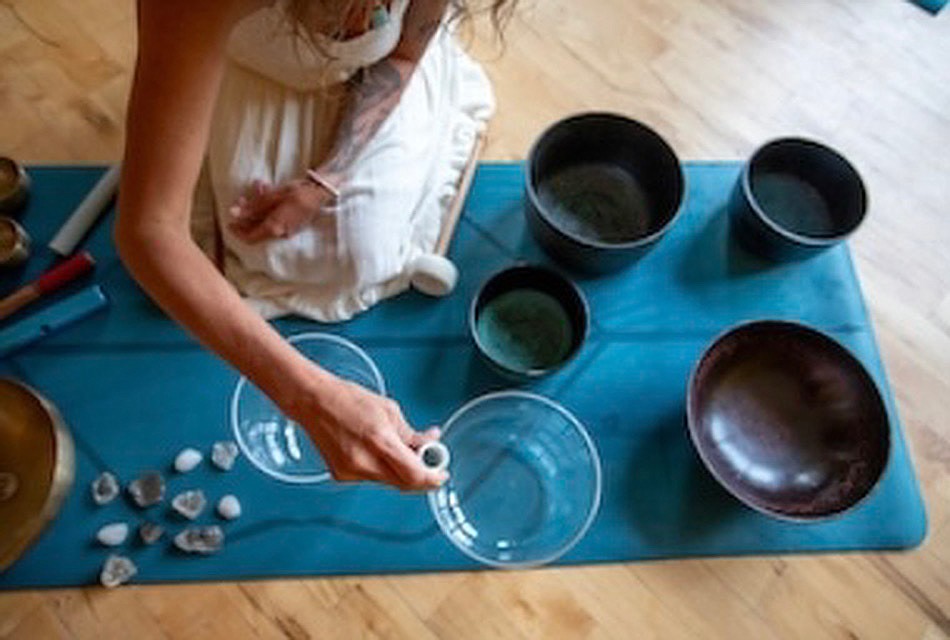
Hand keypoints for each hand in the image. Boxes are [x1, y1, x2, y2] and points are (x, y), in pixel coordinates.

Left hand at [228, 178, 332, 243]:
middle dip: (247, 214)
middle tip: (242, 199)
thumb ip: (253, 206)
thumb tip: (234, 212)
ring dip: (258, 206)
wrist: (322, 192)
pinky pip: (275, 218)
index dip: (237, 232)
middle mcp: (280, 233)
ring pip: (266, 221)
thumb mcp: (273, 197)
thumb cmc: (298, 193)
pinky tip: (268, 191)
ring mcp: (287, 229)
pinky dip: (269, 207)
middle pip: (257, 229)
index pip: (250, 238)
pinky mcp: (292, 223)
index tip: (230, 222)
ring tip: (258, 187)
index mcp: (274, 228)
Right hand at [292, 375, 447, 490]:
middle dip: (419, 475)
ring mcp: (351, 472)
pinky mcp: (342, 476)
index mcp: (379, 441)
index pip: (414, 475)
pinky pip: (372, 478)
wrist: (313, 402)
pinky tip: (378, 452)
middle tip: (429, 462)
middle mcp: (364, 462)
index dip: (432, 478)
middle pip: (403, 484)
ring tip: (400, 449)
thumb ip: (411, 434)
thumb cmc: (348, 399)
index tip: (440, 473)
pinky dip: (382, 469)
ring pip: (388, 481)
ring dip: (401, 471)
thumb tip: (431, 443)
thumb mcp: (389, 411)